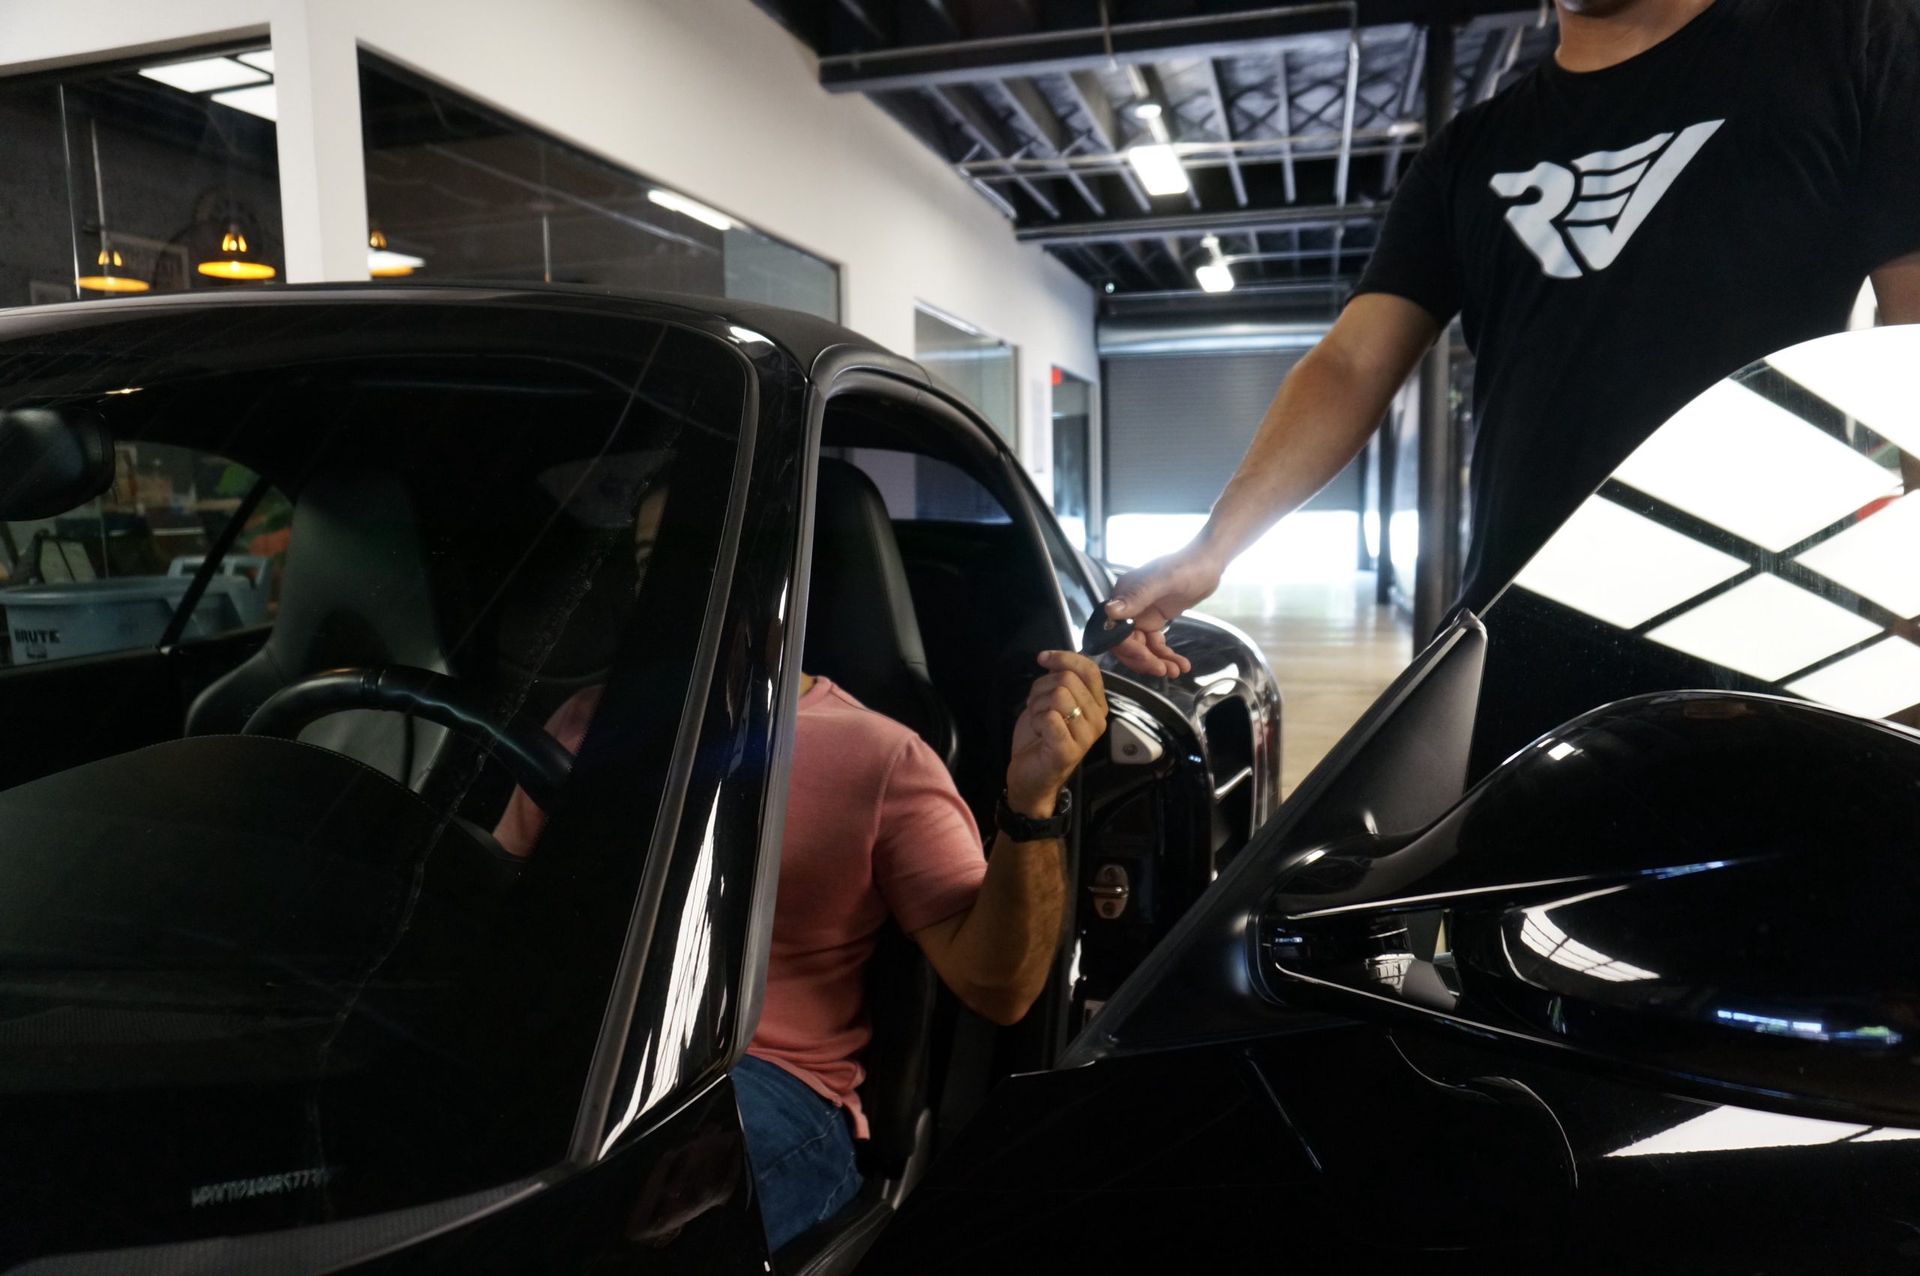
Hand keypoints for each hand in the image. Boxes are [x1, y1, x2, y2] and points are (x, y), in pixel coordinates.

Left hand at [1006, 650, 1108, 819]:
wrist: (1030, 778)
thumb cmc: (1040, 738)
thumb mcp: (1051, 702)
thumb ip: (1060, 681)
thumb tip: (1054, 658)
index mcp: (1097, 705)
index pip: (1089, 670)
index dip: (1064, 658)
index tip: (1043, 658)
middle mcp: (1097, 719)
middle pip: (1067, 680)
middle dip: (1041, 688)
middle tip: (1036, 707)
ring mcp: (1086, 736)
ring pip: (1058, 695)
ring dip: (1037, 705)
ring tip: (1038, 720)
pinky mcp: (1069, 750)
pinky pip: (1050, 717)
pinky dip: (1036, 720)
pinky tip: (1038, 733)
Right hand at [1103, 543, 1225, 676]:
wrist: (1208, 563)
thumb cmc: (1186, 567)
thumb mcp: (1163, 581)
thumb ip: (1137, 597)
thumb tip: (1110, 612)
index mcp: (1123, 596)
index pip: (1116, 632)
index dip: (1130, 650)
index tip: (1148, 661)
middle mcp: (1128, 608)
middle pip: (1127, 644)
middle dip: (1145, 660)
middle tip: (1164, 671)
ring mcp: (1141, 615)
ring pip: (1142, 648)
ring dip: (1157, 661)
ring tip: (1176, 671)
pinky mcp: (1155, 620)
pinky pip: (1155, 644)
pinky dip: (1166, 655)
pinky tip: (1180, 664)